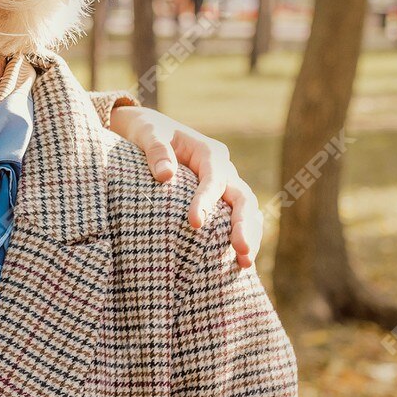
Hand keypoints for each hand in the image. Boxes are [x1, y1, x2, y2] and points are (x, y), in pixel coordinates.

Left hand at [109, 105, 262, 268]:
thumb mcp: (147, 133)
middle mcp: (223, 169)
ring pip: (247, 210)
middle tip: (241, 251)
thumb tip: (165, 175)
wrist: (151, 132)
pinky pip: (238, 219)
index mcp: (208, 152)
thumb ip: (155, 150)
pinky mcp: (221, 200)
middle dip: (243, 225)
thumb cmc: (148, 132)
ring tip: (245, 264)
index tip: (194, 224)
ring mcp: (225, 185)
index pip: (213, 179)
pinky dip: (242, 237)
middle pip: (242, 197)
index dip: (205, 201)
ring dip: (249, 236)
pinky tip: (239, 264)